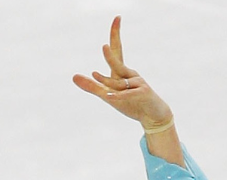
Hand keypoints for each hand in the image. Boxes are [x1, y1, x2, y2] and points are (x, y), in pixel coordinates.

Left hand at [72, 15, 172, 129]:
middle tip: (103, 46)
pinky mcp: (142, 94)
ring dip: (106, 80)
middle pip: (117, 62)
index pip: (117, 50)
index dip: (115, 34)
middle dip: (111, 54)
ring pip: (118, 83)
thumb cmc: (132, 102)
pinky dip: (118, 96)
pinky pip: (126, 95)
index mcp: (121, 72)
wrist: (153, 114)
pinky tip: (108, 96)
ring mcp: (137, 83)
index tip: (117, 17)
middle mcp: (130, 74)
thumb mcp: (108, 94)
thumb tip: (73, 76)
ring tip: (94, 74)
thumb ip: (92, 86)